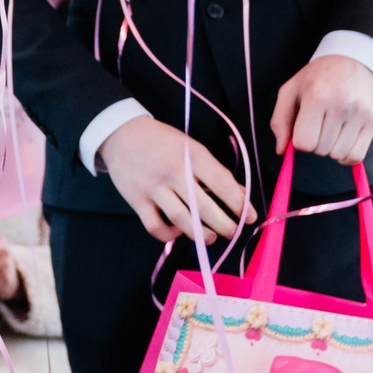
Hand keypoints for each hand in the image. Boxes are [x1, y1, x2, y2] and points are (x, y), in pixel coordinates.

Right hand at [99, 116, 253, 244]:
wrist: (122, 134)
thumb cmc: (163, 141)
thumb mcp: (192, 147)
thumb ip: (215, 171)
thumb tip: (241, 194)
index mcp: (192, 155)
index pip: (221, 183)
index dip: (239, 203)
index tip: (250, 216)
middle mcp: (174, 172)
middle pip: (204, 207)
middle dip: (224, 225)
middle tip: (233, 232)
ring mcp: (154, 188)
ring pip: (181, 220)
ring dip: (201, 234)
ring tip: (211, 238)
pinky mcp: (137, 200)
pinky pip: (155, 227)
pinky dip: (169, 235)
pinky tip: (178, 232)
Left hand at [271, 53, 372, 165]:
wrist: (353, 60)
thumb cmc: (318, 78)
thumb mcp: (291, 90)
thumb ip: (280, 120)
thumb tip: (281, 150)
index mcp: (317, 96)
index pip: (303, 143)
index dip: (299, 140)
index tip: (303, 127)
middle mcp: (340, 104)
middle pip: (320, 150)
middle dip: (315, 143)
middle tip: (319, 124)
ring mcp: (360, 114)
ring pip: (338, 155)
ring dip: (331, 148)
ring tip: (332, 128)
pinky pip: (356, 156)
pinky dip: (346, 155)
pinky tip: (342, 139)